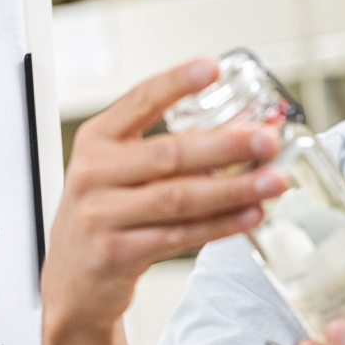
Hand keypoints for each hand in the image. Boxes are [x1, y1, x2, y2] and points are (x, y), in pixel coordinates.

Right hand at [41, 58, 287, 344]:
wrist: (72, 278)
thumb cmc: (107, 212)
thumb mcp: (123, 169)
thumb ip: (176, 148)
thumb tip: (247, 130)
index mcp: (98, 140)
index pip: (140, 100)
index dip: (177, 82)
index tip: (212, 66)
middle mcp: (94, 173)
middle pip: (169, 154)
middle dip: (226, 146)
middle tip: (267, 141)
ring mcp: (102, 215)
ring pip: (179, 198)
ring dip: (233, 189)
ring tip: (272, 181)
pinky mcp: (117, 253)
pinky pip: (180, 236)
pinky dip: (221, 225)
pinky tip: (250, 215)